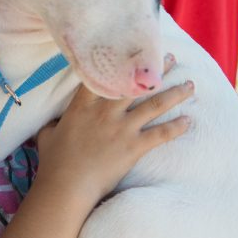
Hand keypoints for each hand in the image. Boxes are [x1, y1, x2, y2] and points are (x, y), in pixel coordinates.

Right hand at [35, 54, 192, 205]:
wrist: (67, 185)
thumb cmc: (54, 161)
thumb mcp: (48, 135)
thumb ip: (54, 124)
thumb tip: (54, 123)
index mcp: (84, 104)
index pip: (104, 75)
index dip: (119, 62)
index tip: (132, 52)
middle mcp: (106, 111)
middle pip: (135, 84)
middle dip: (155, 69)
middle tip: (169, 58)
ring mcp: (122, 127)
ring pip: (154, 104)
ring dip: (174, 93)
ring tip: (189, 84)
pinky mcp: (134, 146)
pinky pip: (160, 134)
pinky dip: (176, 127)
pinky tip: (188, 121)